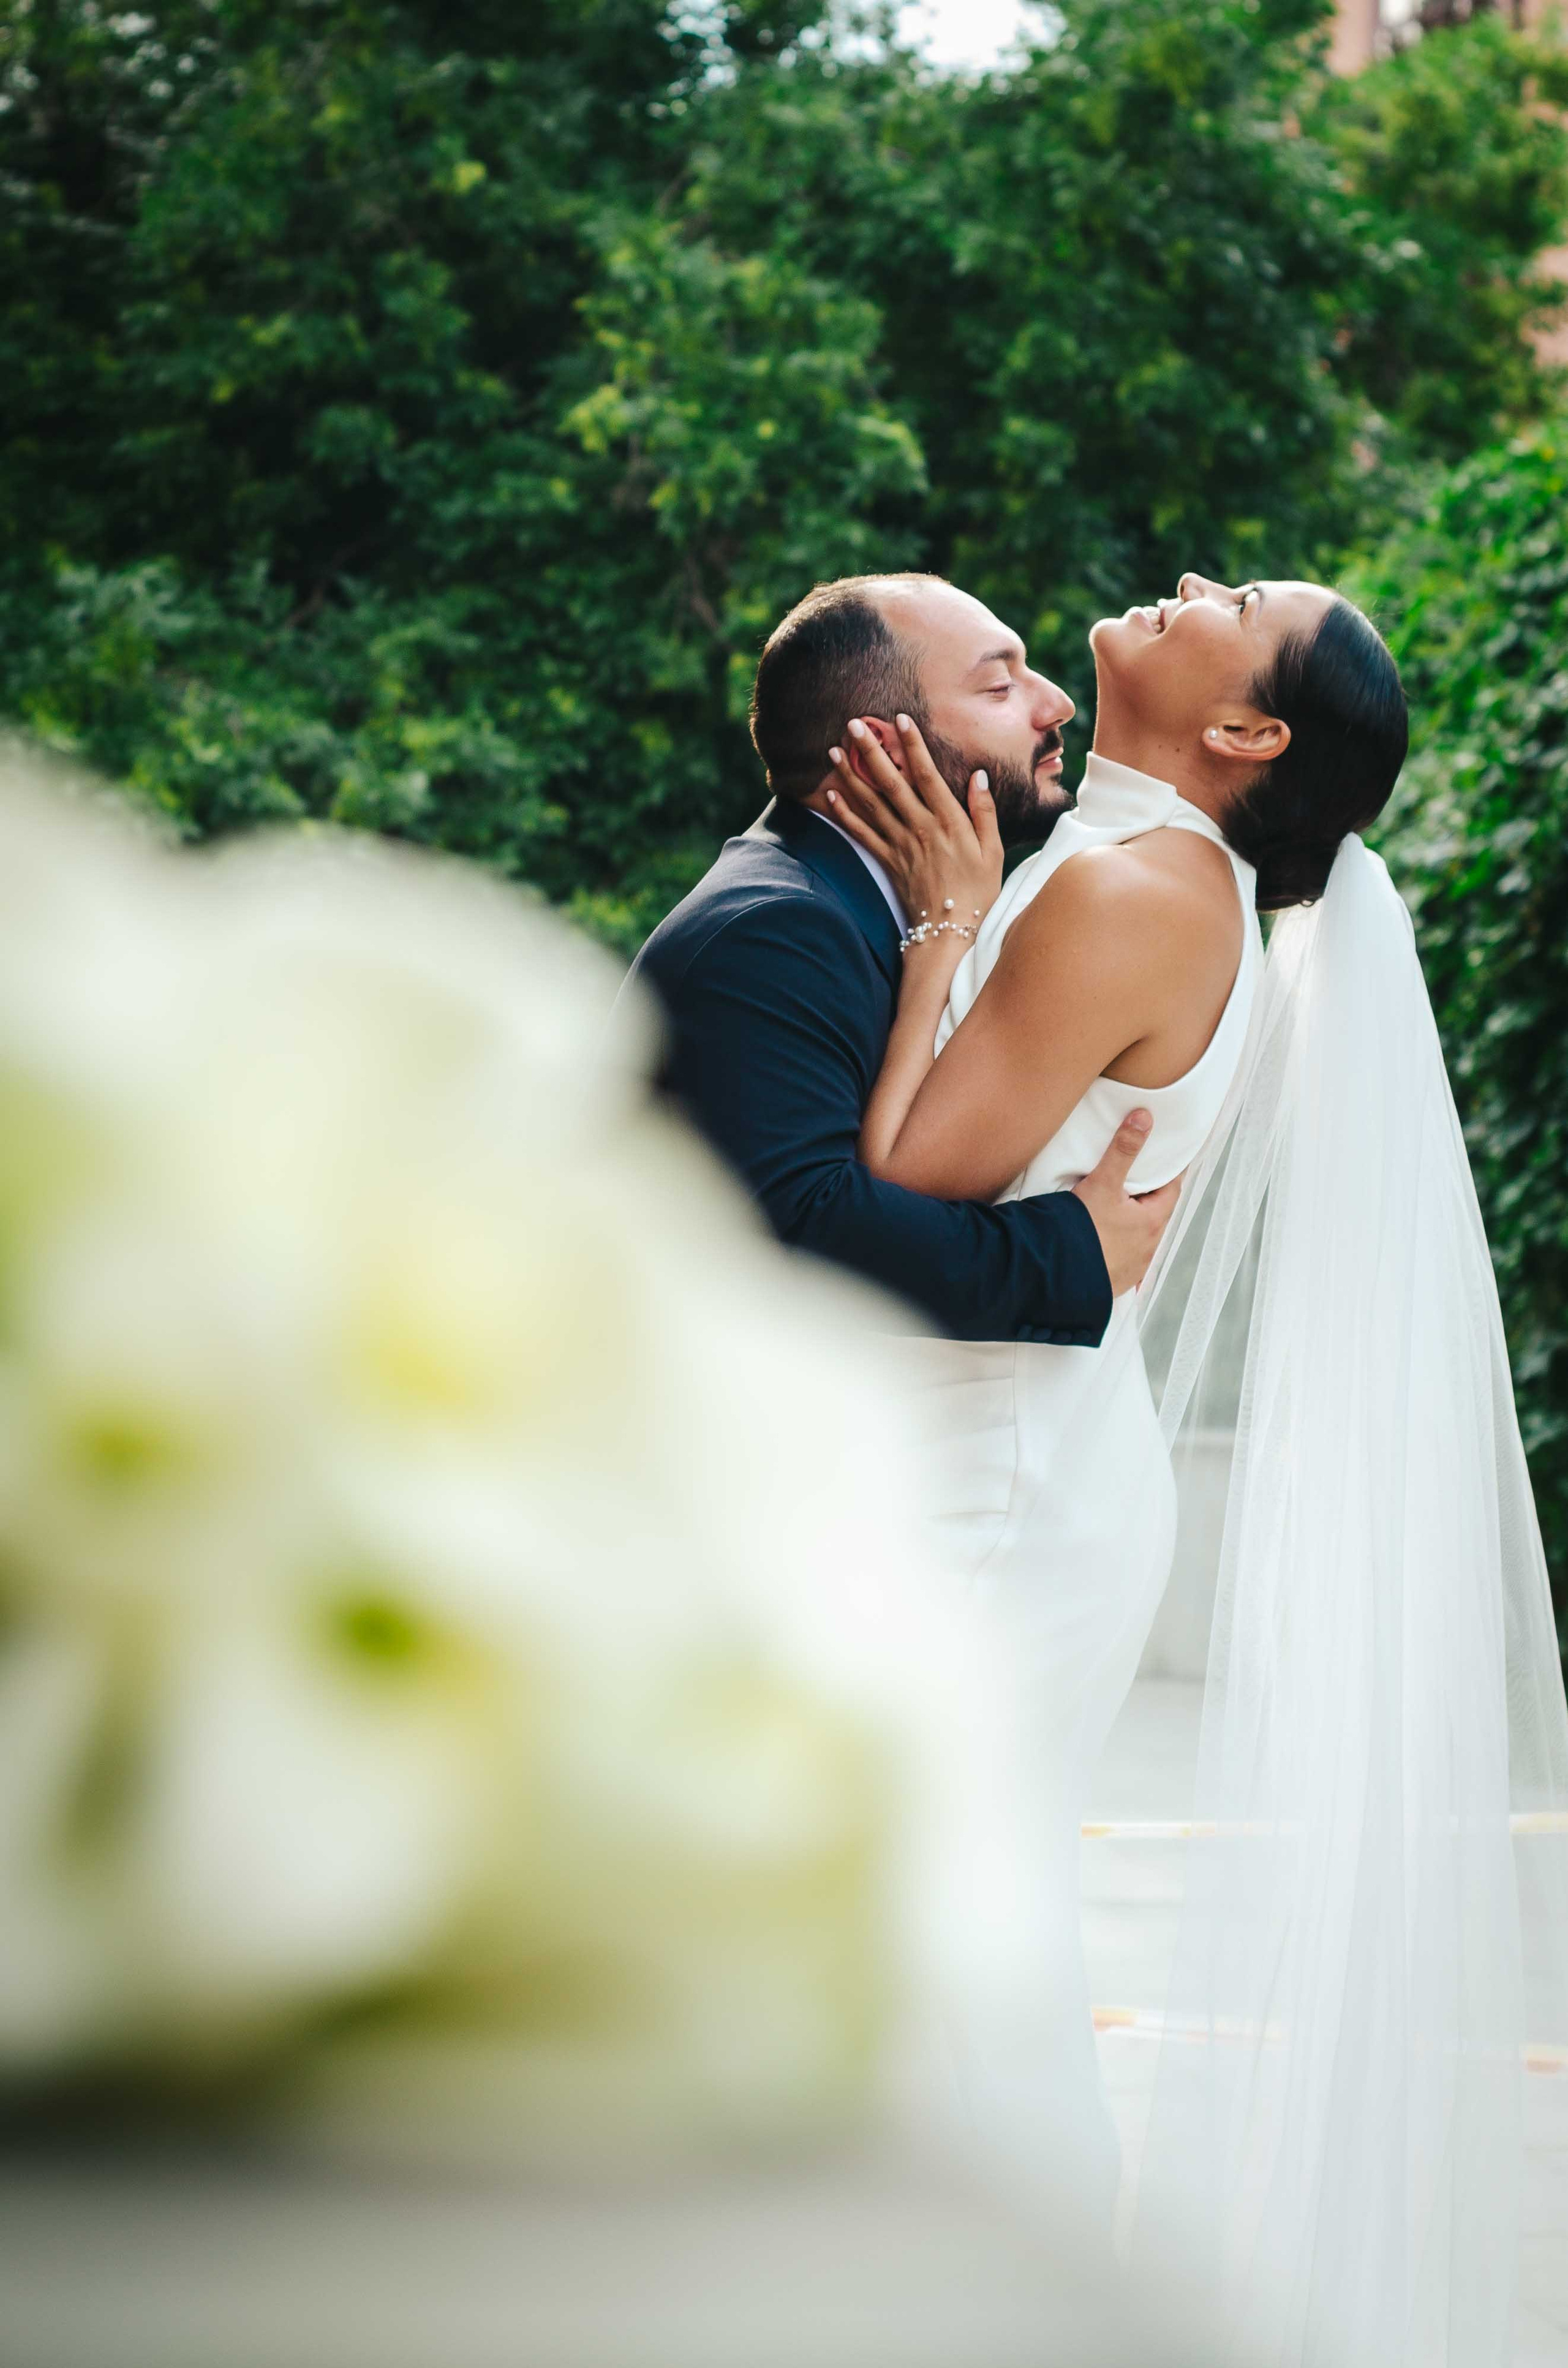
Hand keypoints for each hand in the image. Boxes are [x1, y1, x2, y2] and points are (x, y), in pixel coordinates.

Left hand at [826, 713, 1001, 939]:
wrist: (950, 934)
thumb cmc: (978, 891)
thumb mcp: (994, 851)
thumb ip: (984, 811)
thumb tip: (978, 775)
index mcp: (949, 822)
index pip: (927, 774)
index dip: (913, 745)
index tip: (900, 718)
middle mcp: (920, 828)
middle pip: (891, 782)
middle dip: (872, 750)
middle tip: (854, 723)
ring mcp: (900, 845)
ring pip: (871, 803)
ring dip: (851, 775)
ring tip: (835, 750)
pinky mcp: (887, 861)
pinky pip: (861, 833)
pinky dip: (844, 813)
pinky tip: (831, 794)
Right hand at [1073, 1111, 1182, 1298]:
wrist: (1053, 1276)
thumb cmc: (1081, 1230)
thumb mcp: (1102, 1184)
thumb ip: (1123, 1150)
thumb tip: (1143, 1117)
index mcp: (1151, 1222)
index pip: (1171, 1190)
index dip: (1169, 1173)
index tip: (1165, 1161)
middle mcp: (1148, 1248)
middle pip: (1156, 1215)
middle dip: (1150, 1199)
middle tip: (1140, 1182)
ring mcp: (1132, 1268)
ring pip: (1142, 1239)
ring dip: (1135, 1226)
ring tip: (1121, 1212)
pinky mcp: (1115, 1282)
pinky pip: (1125, 1261)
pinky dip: (1121, 1249)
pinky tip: (1109, 1245)